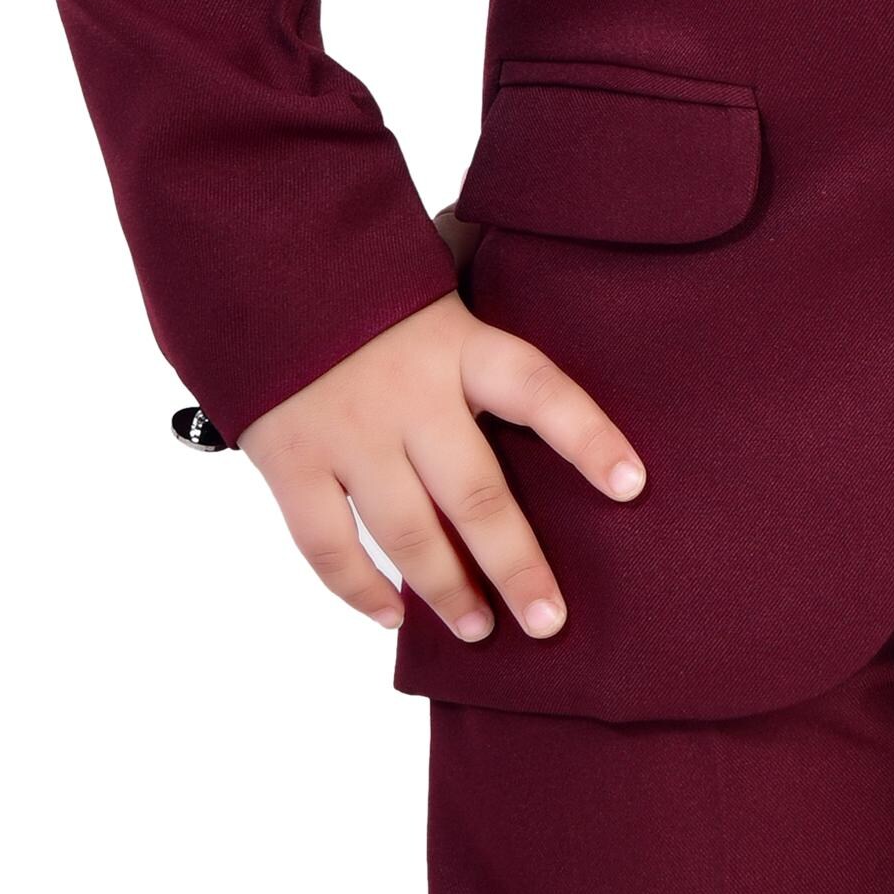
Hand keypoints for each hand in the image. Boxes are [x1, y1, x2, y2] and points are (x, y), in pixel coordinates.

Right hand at [237, 289, 641, 643]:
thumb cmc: (371, 294)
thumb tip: (550, 399)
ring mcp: (345, 431)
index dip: (587, 438)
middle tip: (549, 620)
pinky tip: (392, 615)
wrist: (261, 264)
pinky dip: (359, 589)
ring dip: (446, 590)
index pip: (538, 391)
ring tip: (479, 629)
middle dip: (516, 566)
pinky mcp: (288, 459)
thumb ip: (482, 351)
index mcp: (457, 345)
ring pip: (406, 533)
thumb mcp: (438, 299)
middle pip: (475, 496)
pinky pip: (328, 544)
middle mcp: (406, 394)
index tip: (632, 485)